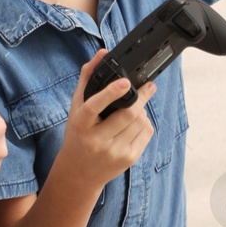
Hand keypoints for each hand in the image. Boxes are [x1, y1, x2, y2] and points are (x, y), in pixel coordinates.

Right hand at [51, 49, 156, 193]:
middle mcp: (96, 140)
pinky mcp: (128, 159)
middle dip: (142, 97)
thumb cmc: (77, 135)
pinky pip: (145, 133)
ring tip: (136, 108)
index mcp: (80, 124)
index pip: (95, 106)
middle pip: (128, 114)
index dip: (111, 92)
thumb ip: (88, 79)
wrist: (79, 173)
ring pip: (140, 122)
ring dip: (142, 110)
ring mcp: (114, 152)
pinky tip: (136, 122)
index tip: (125, 82)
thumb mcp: (76, 108)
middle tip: (149, 86)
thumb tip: (102, 53)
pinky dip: (145, 123)